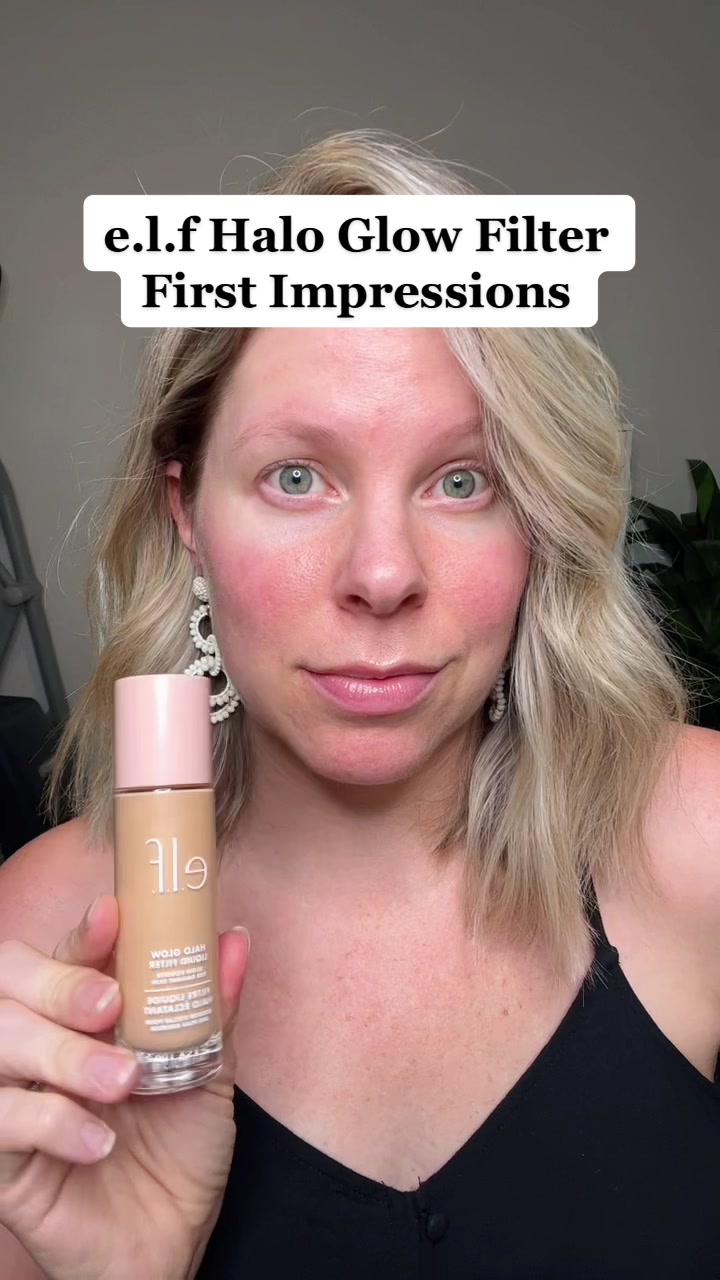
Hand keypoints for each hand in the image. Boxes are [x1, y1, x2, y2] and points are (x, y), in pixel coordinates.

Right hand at [0, 894, 249, 1279]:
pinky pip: (1, 1123)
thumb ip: (211, 1008)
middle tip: (112, 1004)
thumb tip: (233, 940)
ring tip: (122, 1081)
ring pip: (0, 1047)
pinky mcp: (2, 1162)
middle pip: (12, 986)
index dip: (82, 933)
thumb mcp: (205, 1073)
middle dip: (61, 985)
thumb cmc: (178, 1151)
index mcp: (81, 1017)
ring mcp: (13, 1101)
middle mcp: (38, 1047)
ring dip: (63, 1055)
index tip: (113, 916)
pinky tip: (98, 1141)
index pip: (64, 956)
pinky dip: (50, 1123)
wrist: (169, 1242)